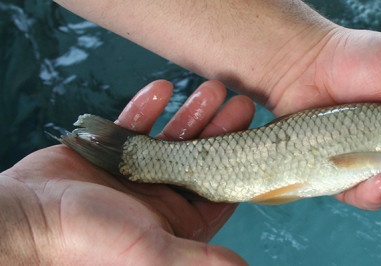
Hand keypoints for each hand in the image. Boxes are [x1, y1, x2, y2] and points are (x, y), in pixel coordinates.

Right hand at [0, 80, 250, 263]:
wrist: (27, 218)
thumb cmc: (87, 240)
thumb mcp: (150, 250)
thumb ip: (197, 257)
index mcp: (176, 221)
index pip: (218, 189)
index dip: (239, 162)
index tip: (255, 136)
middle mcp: (160, 197)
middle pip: (201, 157)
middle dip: (220, 130)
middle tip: (238, 101)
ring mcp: (135, 173)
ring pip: (172, 137)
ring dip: (191, 113)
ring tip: (211, 89)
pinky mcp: (109, 152)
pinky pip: (134, 125)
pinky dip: (148, 107)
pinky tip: (164, 89)